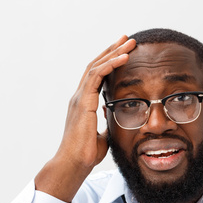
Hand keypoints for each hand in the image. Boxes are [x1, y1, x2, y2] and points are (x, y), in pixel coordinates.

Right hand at [35, 36, 135, 200]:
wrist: (74, 164)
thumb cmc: (86, 154)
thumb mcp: (102, 136)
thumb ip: (107, 124)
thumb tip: (114, 119)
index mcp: (83, 104)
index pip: (97, 76)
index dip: (110, 62)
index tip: (123, 51)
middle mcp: (79, 97)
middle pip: (96, 65)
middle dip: (112, 50)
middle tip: (127, 38)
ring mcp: (79, 98)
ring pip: (96, 66)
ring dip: (114, 52)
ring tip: (129, 42)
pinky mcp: (82, 102)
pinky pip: (97, 76)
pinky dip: (110, 64)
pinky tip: (124, 57)